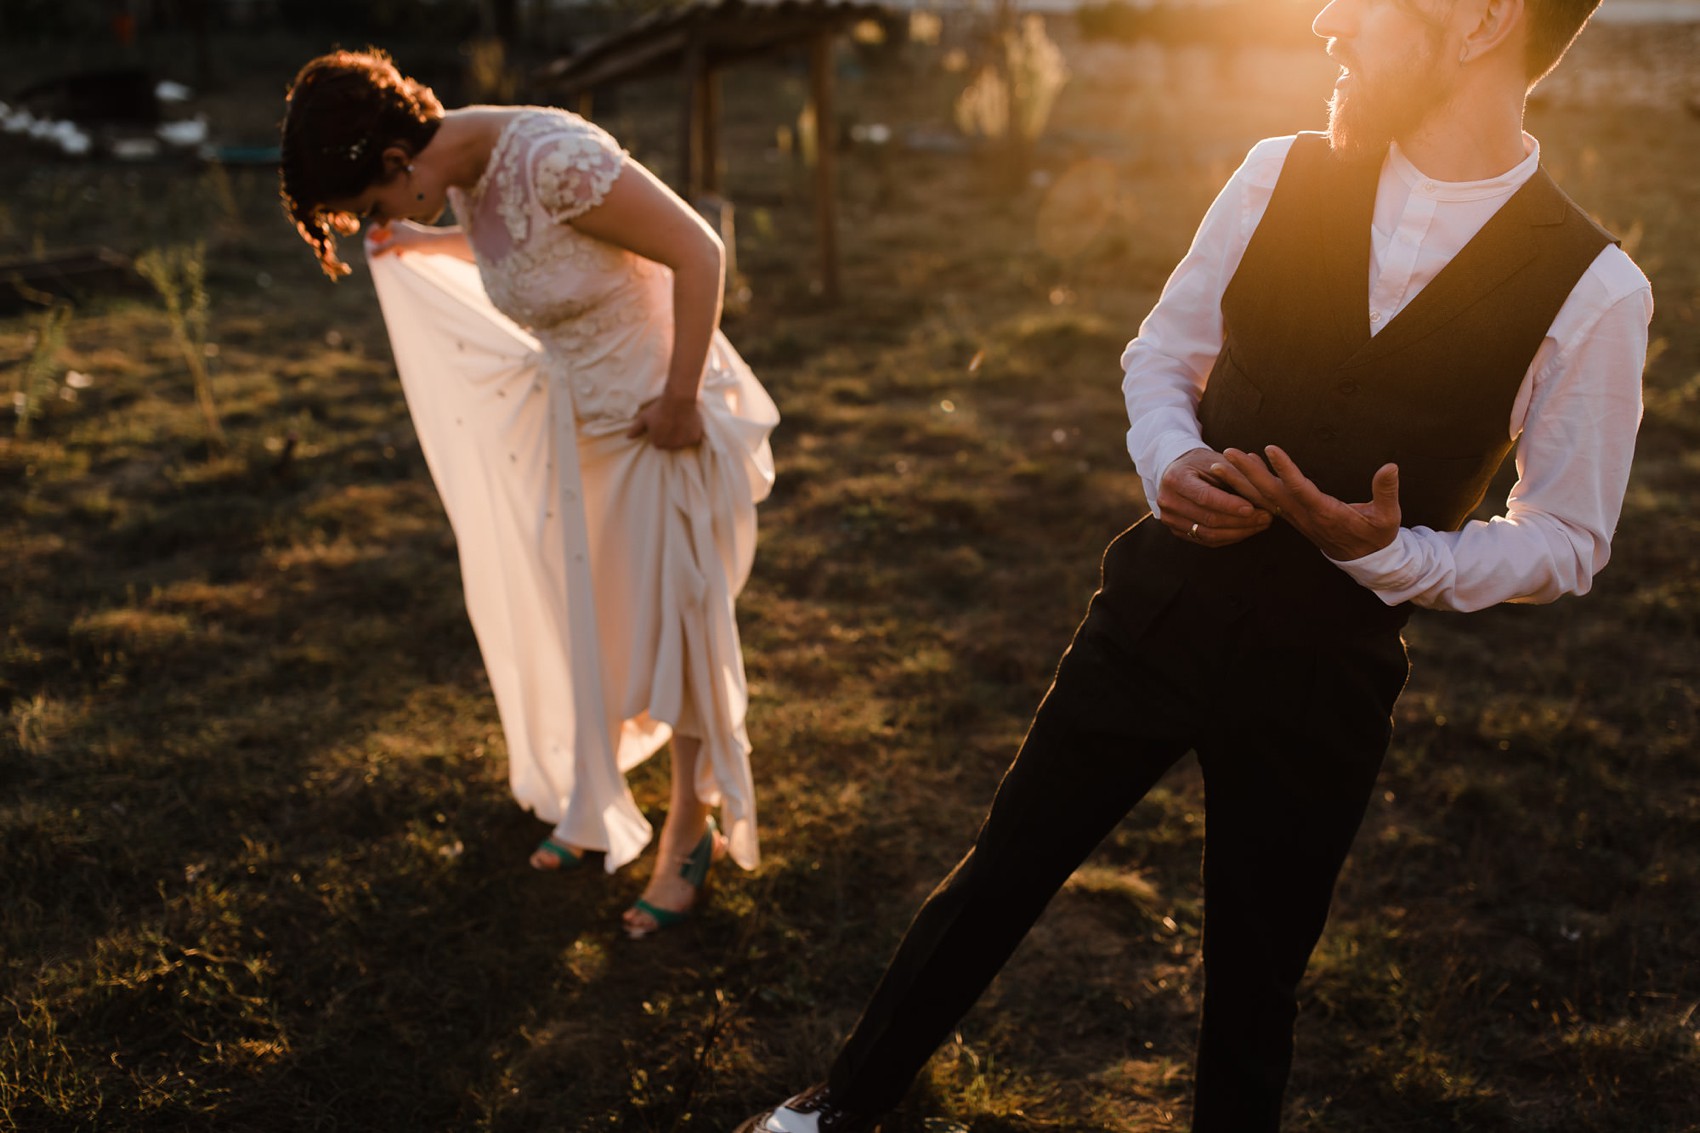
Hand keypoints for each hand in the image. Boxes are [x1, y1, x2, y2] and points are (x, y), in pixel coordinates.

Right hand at [366, 220, 438, 256]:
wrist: (431, 243)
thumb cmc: (412, 239)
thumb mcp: (394, 244)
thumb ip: (381, 249)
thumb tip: (371, 254)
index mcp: (391, 224)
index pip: (375, 227)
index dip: (370, 235)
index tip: (367, 245)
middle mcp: (396, 228)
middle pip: (383, 236)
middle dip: (378, 244)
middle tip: (374, 253)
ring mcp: (403, 236)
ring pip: (391, 243)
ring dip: (386, 249)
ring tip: (383, 257)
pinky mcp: (409, 243)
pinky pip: (399, 248)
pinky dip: (396, 253)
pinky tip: (397, 258)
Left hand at [627, 395, 702, 449]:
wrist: (679, 400)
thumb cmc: (659, 408)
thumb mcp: (644, 417)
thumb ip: (636, 429)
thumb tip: (628, 437)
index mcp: (658, 443)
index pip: (659, 441)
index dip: (660, 432)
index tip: (663, 422)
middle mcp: (671, 447)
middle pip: (671, 443)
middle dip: (671, 435)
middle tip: (672, 421)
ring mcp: (683, 444)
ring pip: (682, 442)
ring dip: (681, 435)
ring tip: (681, 421)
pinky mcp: (694, 439)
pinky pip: (693, 439)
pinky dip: (691, 433)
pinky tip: (689, 422)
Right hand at [1156, 446, 1273, 546]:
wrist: (1178, 472)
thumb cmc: (1203, 463)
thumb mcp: (1219, 461)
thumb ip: (1238, 476)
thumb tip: (1262, 494)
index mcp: (1176, 478)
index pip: (1205, 497)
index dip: (1229, 505)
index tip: (1252, 508)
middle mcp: (1168, 501)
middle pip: (1208, 519)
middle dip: (1240, 521)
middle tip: (1266, 517)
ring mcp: (1170, 519)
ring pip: (1208, 534)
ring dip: (1238, 532)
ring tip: (1261, 525)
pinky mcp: (1176, 531)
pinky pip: (1206, 540)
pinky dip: (1229, 537)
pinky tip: (1246, 531)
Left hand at [1213, 444, 1400, 560]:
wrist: (1364, 559)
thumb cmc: (1376, 536)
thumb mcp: (1388, 517)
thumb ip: (1386, 492)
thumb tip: (1391, 467)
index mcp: (1324, 513)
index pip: (1300, 489)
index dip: (1285, 470)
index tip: (1270, 449)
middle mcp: (1303, 515)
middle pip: (1270, 493)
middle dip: (1247, 473)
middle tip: (1227, 453)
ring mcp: (1295, 517)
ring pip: (1263, 497)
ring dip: (1241, 480)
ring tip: (1222, 460)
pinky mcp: (1293, 516)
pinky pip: (1266, 501)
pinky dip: (1251, 486)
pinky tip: (1243, 469)